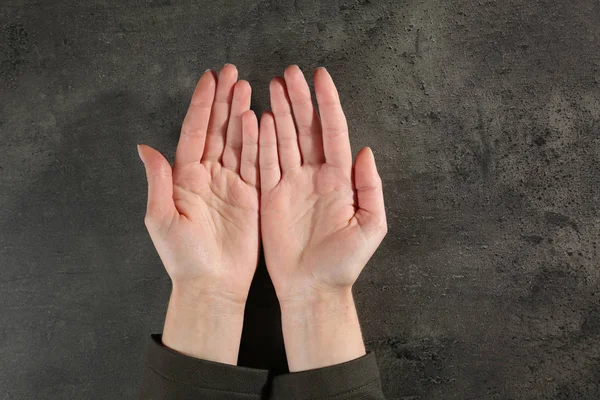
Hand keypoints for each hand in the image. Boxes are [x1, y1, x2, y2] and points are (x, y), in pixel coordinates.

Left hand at [138, 64, 259, 363]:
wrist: (211, 284)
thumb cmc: (183, 256)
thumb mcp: (162, 218)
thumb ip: (158, 181)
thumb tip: (145, 147)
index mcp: (185, 177)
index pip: (195, 132)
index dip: (202, 105)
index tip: (210, 79)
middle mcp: (209, 175)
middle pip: (218, 130)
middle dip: (224, 101)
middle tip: (233, 73)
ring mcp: (232, 184)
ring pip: (239, 142)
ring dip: (242, 115)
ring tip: (248, 89)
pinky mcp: (252, 196)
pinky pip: (257, 163)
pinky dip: (260, 142)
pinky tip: (262, 120)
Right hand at [259, 65, 386, 370]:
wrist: (313, 288)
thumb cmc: (344, 262)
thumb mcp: (370, 225)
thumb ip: (371, 188)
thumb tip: (366, 151)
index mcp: (340, 179)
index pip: (334, 131)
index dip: (328, 103)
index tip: (320, 76)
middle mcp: (315, 175)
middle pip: (306, 129)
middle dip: (299, 100)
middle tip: (289, 73)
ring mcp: (291, 184)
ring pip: (283, 139)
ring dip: (278, 112)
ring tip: (272, 85)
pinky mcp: (271, 196)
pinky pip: (264, 162)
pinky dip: (260, 140)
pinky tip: (257, 118)